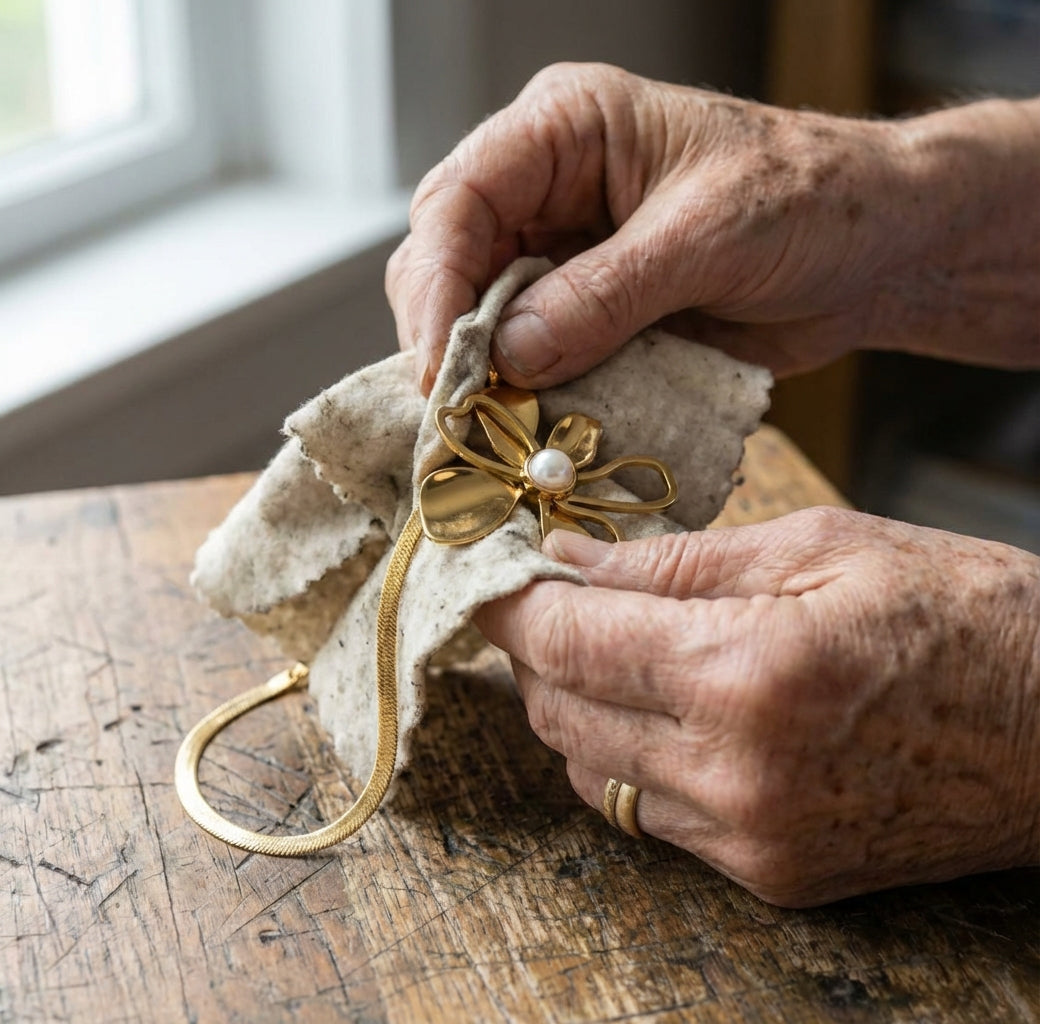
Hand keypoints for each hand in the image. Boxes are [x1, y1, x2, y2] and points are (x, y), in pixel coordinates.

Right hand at [386, 62, 1039, 393]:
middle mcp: (548, 189)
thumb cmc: (810, 199)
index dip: (436, 286)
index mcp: (565, 130)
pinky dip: (528, 399)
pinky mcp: (588, 314)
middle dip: (446, 339)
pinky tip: (532, 430)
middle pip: (450, 261)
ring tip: (491, 433)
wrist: (873, 252)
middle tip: (458, 415)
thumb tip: (509, 357)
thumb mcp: (708, 236)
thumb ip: (606, 294)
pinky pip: (533, 359)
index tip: (440, 367)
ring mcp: (563, 256)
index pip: (459, 199)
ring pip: (482, 319)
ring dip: (483, 378)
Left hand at [473, 508, 1039, 906]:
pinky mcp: (771, 873)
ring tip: (605, 646)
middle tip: (550, 596)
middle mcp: (736, 773)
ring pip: (591, 768)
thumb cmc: (960, 612)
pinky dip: (627, 755)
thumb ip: (676, 560)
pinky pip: (647, 813)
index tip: (489, 573)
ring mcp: (751, 838)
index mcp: (748, 672)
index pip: (568, 642)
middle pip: (560, 711)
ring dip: (575, 704)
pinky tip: (660, 707)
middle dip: (536, 648)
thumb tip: (572, 557)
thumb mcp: (819, 545)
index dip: (510, 603)